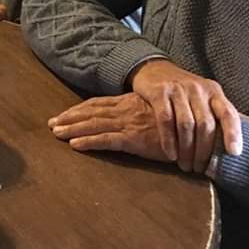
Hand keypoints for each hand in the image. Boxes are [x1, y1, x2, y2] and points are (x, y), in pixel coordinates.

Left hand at [48, 93, 171, 161]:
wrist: (197, 128)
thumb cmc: (178, 122)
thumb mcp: (154, 113)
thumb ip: (139, 113)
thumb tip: (125, 118)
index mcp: (129, 103)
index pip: (98, 104)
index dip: (79, 110)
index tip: (63, 115)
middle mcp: (125, 110)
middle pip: (91, 112)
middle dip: (70, 118)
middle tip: (51, 124)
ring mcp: (129, 124)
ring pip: (94, 125)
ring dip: (73, 129)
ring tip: (56, 133)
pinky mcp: (134, 139)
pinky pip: (107, 140)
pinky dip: (89, 141)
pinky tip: (75, 145)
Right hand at [128, 59, 242, 171]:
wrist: (153, 69)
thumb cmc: (185, 89)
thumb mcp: (208, 96)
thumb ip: (227, 113)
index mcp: (214, 92)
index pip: (228, 113)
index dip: (233, 134)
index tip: (234, 153)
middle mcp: (198, 89)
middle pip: (205, 125)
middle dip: (203, 151)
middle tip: (199, 169)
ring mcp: (178, 90)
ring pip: (186, 124)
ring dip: (186, 149)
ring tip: (185, 166)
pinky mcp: (159, 92)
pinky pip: (166, 119)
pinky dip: (169, 140)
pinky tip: (170, 154)